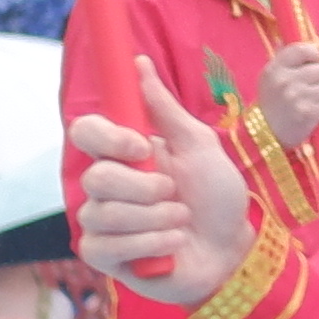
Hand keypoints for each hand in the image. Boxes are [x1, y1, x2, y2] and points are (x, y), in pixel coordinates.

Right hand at [71, 67, 253, 304]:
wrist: (232, 247)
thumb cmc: (216, 195)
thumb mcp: (198, 145)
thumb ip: (164, 108)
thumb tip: (139, 62)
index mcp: (124, 153)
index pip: (86, 132)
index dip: (108, 137)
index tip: (142, 146)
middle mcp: (106, 185)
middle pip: (97, 177)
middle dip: (145, 188)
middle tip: (175, 193)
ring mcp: (102, 222)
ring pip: (104, 214)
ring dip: (156, 219)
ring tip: (181, 221)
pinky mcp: (105, 256)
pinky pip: (106, 246)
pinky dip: (150, 244)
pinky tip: (173, 245)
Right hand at [255, 40, 318, 146]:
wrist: (264, 137)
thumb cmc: (270, 105)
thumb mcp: (270, 79)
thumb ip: (286, 62)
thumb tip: (310, 45)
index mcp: (274, 69)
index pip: (301, 49)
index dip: (313, 55)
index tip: (314, 63)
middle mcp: (285, 80)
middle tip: (311, 90)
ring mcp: (297, 97)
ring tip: (311, 103)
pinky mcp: (307, 114)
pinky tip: (313, 115)